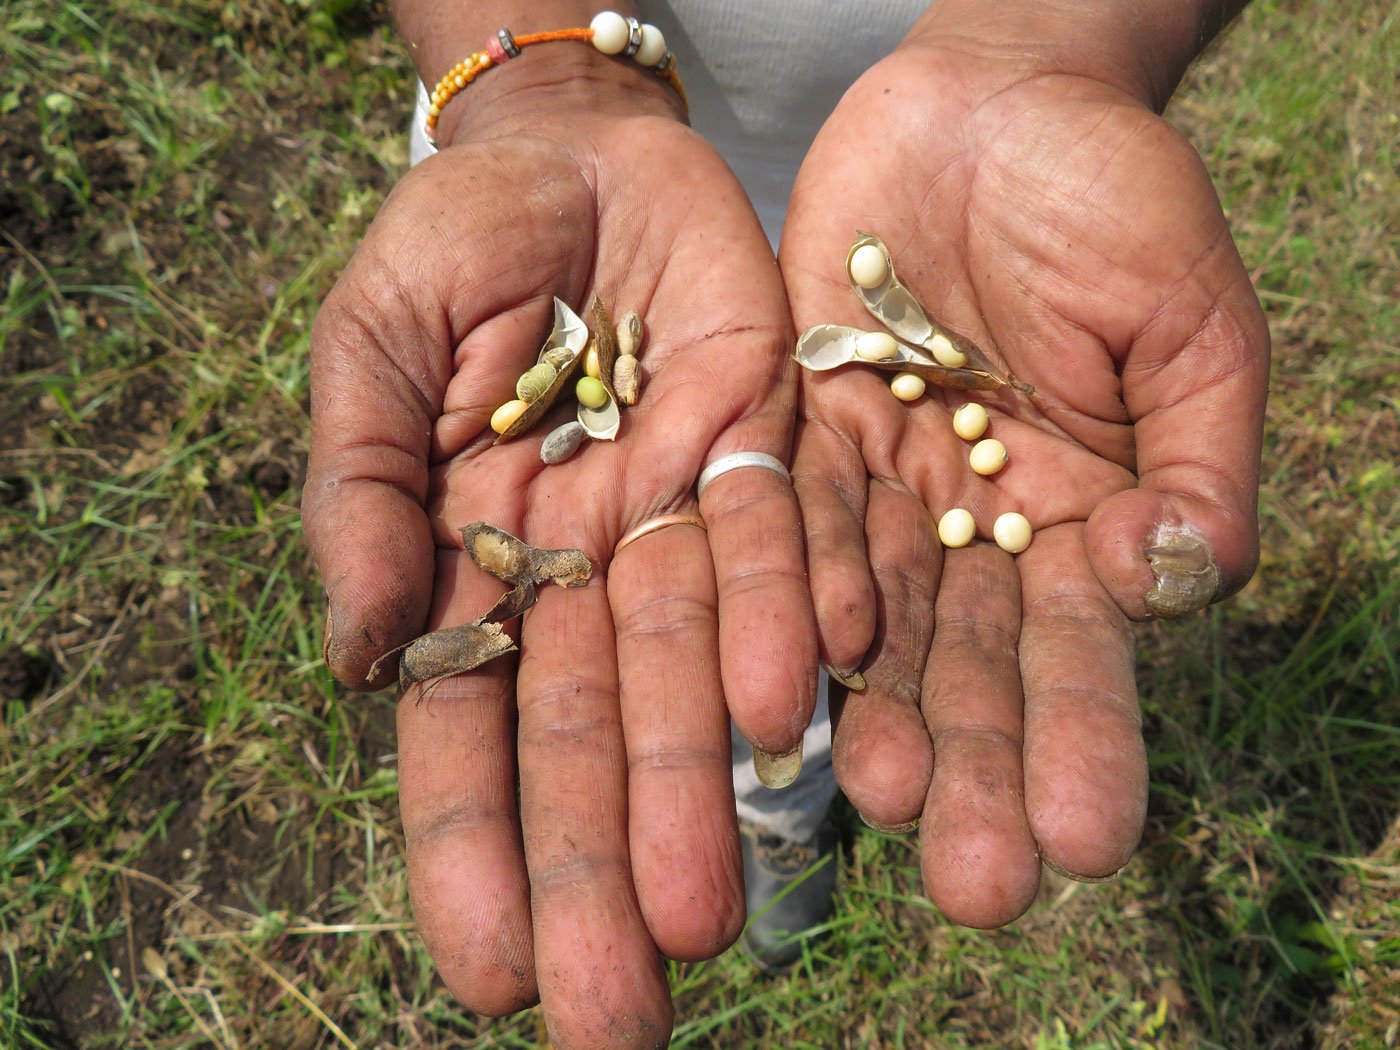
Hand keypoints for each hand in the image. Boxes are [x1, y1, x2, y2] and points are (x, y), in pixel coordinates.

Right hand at [302, 80, 815, 1039]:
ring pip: (691, 677)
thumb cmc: (454, 245)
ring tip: (714, 921)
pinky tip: (787, 721)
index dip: (476, 852)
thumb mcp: (371, 345)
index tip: (493, 976)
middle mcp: (580, 571)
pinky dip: (780, 627)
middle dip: (602, 871)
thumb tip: (360, 655)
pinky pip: (778, 548)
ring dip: (701, 793)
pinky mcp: (767, 454)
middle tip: (623, 1016)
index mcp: (468, 562)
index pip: (466, 733)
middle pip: (589, 740)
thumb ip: (360, 493)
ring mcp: (675, 521)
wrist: (578, 150)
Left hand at [781, 38, 1267, 924]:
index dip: (1086, 743)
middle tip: (974, 881)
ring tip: (872, 797)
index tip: (1089, 844)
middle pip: (971, 665)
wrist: (992, 106)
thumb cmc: (1114, 202)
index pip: (1084, 652)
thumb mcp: (1188, 324)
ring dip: (872, 706)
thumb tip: (1175, 582)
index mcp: (1084, 517)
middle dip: (975, 768)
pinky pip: (790, 516)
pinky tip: (794, 661)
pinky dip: (791, 584)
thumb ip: (1191, 460)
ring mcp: (884, 487)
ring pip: (872, 615)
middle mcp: (976, 528)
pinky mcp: (801, 432)